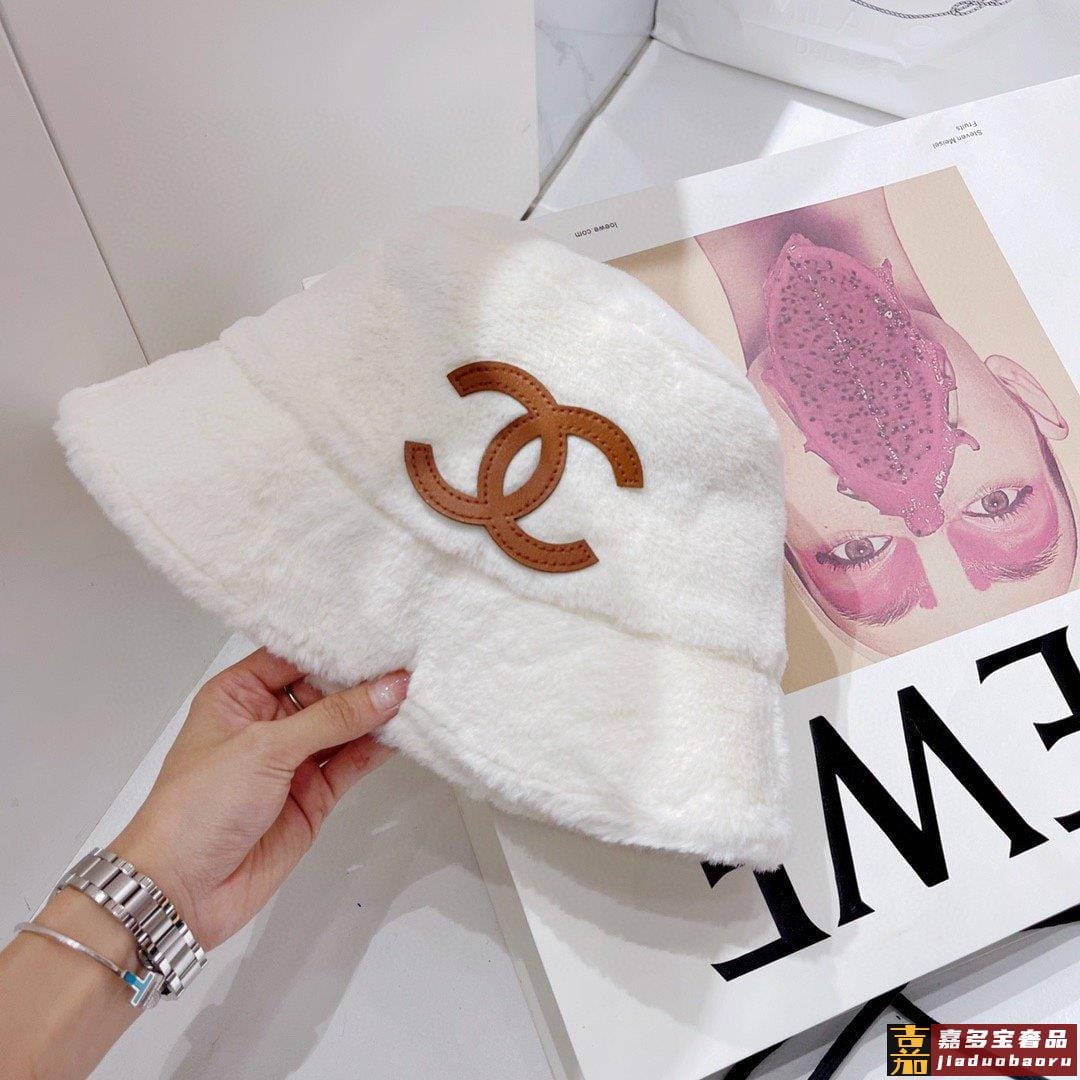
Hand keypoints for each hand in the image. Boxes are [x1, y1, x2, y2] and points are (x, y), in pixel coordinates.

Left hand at [111, 648, 408, 949]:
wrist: (181, 891)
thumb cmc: (200, 805)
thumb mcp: (265, 748)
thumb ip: (332, 718)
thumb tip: (390, 689)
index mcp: (239, 695)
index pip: (294, 656)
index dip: (335, 646)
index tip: (382, 633)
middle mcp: (267, 722)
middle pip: (325, 690)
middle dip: (364, 680)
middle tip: (411, 659)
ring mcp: (292, 761)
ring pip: (344, 727)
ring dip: (377, 714)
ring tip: (420, 690)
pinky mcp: (313, 796)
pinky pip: (351, 763)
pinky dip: (377, 749)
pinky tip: (406, 730)